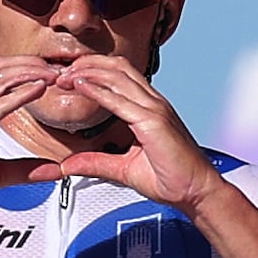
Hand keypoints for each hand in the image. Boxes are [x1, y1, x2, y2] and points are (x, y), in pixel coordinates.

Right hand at [0, 53, 77, 211]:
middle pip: (1, 67)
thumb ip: (26, 169)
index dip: (25, 70)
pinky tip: (40, 89)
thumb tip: (53, 170)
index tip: (49, 77)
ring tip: (53, 75)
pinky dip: (21, 93)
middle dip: (30, 63)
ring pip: (0, 77)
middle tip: (57, 70)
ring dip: (30, 72)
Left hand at [25, 52, 225, 206]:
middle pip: (116, 67)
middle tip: (61, 72)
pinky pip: (120, 100)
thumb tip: (68, 165)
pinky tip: (80, 86)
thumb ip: (96, 162)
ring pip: (117, 76)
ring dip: (87, 72)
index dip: (92, 70)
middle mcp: (153, 103)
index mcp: (149, 108)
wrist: (196, 192)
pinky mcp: (153, 121)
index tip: (69, 77)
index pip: (119, 75)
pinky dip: (97, 90)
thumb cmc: (171, 179)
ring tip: (65, 76)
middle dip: (86, 64)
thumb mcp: (123, 169)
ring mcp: (155, 109)